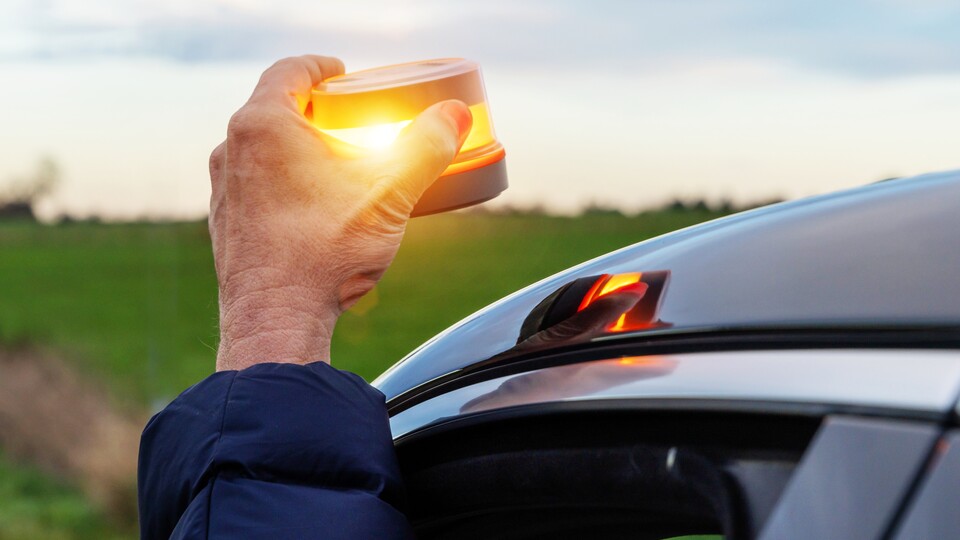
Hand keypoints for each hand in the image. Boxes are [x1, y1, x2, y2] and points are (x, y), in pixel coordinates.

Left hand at [209, 55, 472, 370]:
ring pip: (265, 150)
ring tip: (339, 167)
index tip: (345, 76)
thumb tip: (454, 116)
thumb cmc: (325, 253)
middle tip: (353, 121)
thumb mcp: (389, 193)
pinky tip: (316, 209)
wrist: (276, 321)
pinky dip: (285, 183)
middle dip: (318, 111)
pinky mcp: (225, 223)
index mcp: (264, 126)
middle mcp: (233, 150)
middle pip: (277, 109)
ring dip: (300, 149)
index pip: (291, 71)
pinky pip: (256, 185)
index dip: (322, 68)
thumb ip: (425, 148)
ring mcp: (224, 188)